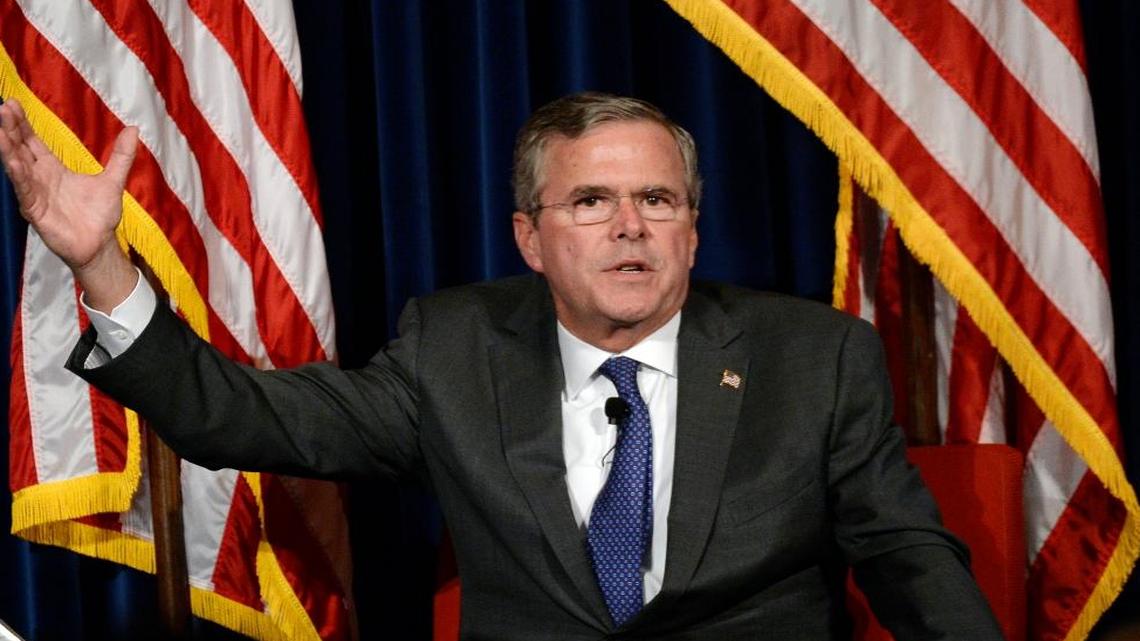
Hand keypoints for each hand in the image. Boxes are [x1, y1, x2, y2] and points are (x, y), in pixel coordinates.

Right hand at [0, 98, 139, 309]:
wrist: (100, 245)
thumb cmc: (100, 215)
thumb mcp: (113, 180)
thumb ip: (121, 156)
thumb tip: (134, 129)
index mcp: (52, 169)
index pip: (32, 142)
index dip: (22, 125)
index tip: (13, 104)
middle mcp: (39, 178)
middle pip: (20, 149)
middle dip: (11, 130)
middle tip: (3, 108)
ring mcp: (35, 194)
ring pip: (17, 168)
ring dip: (9, 149)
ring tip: (1, 130)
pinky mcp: (36, 211)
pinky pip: (25, 191)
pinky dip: (19, 177)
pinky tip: (14, 162)